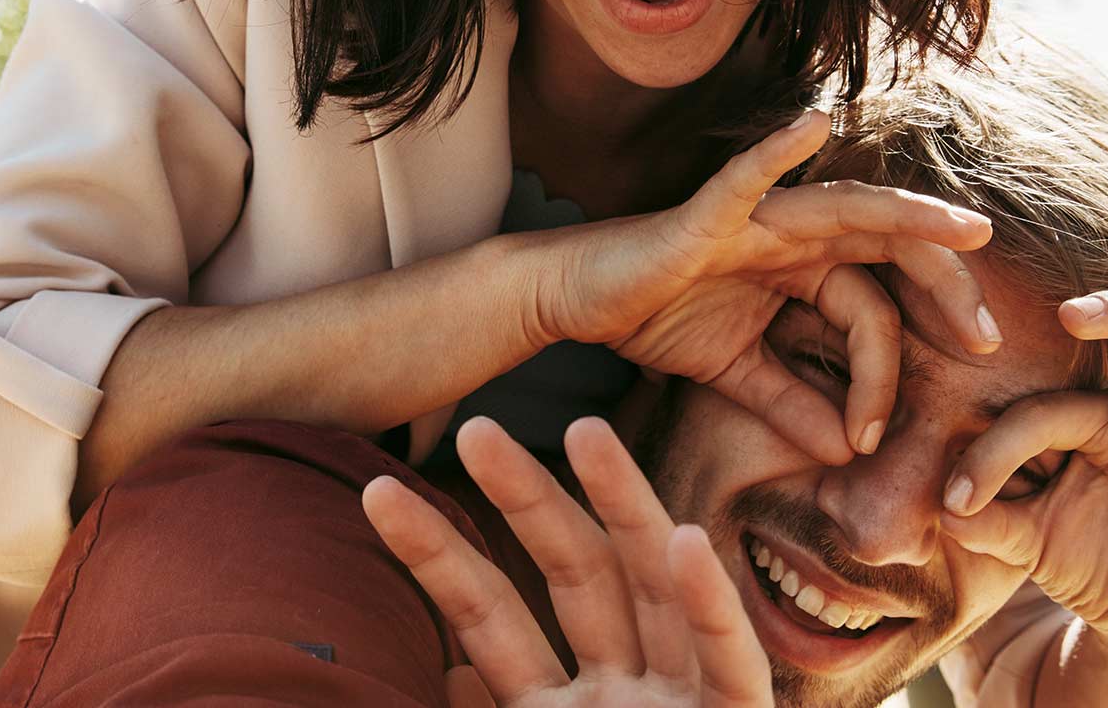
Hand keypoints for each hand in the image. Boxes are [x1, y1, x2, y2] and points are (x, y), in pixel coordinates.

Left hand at [362, 417, 771, 707]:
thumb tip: (434, 676)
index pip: (489, 618)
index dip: (437, 556)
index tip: (378, 494)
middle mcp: (623, 697)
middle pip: (574, 578)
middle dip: (527, 500)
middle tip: (472, 427)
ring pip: (654, 590)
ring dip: (625, 507)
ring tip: (581, 428)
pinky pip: (730, 662)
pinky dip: (709, 604)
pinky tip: (685, 541)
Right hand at [530, 110, 997, 466]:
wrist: (577, 299)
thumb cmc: (655, 318)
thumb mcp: (736, 374)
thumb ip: (790, 405)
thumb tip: (845, 452)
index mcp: (805, 269)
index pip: (873, 310)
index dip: (891, 370)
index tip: (877, 436)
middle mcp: (792, 235)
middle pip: (890, 250)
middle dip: (946, 289)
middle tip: (988, 339)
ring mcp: (755, 218)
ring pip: (847, 209)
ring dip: (909, 215)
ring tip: (965, 230)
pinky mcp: (705, 215)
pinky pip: (745, 178)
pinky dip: (777, 150)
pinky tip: (815, 124)